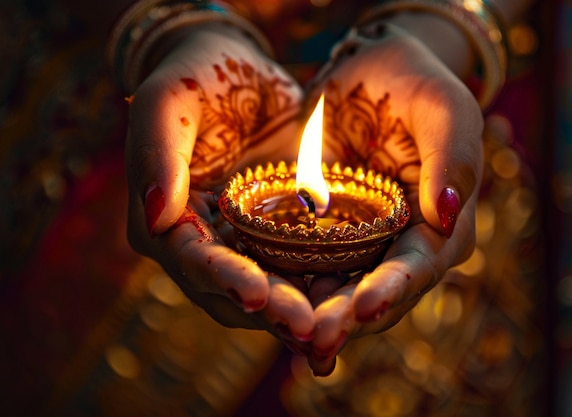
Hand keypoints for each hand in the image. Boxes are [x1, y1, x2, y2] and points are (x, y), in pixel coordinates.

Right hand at [125, 24, 314, 341]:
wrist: (235, 70)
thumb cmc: (193, 77)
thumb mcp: (166, 103)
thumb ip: (157, 155)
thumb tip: (157, 219)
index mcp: (163, 222)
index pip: (190, 258)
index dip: (221, 278)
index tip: (254, 295)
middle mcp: (199, 245)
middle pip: (229, 289)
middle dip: (268, 310)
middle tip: (306, 329)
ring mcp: (239, 245)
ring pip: (266, 290)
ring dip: (296, 310)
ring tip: (331, 330)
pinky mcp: (274, 237)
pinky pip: (297, 267)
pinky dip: (318, 286)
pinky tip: (348, 301)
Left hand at [304, 22, 483, 374]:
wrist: (370, 74)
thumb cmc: (415, 86)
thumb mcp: (443, 108)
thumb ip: (452, 157)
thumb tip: (444, 215)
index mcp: (442, 227)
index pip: (420, 266)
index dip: (394, 289)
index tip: (364, 307)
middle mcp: (404, 248)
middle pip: (377, 294)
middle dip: (347, 319)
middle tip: (315, 341)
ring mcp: (363, 247)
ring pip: (339, 292)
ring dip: (314, 317)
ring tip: (289, 338)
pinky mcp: (325, 237)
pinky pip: (305, 268)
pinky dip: (289, 288)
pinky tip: (264, 306)